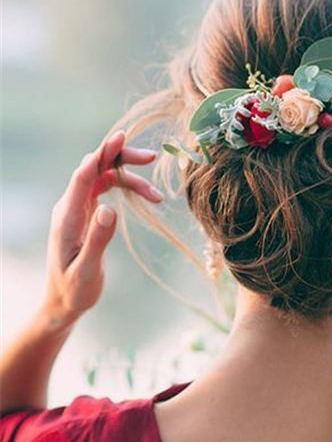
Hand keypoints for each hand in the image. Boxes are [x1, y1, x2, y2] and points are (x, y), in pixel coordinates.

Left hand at [42, 130, 162, 327]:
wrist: (63, 302)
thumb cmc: (74, 290)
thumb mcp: (86, 270)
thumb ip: (97, 239)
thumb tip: (109, 208)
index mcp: (67, 217)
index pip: (83, 176)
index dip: (101, 155)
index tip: (120, 139)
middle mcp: (70, 207)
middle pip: (95, 169)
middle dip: (120, 158)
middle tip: (150, 158)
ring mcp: (79, 208)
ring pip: (104, 178)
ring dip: (130, 178)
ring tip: (157, 195)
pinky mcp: (88, 213)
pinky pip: (107, 189)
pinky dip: (127, 188)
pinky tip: (147, 198)